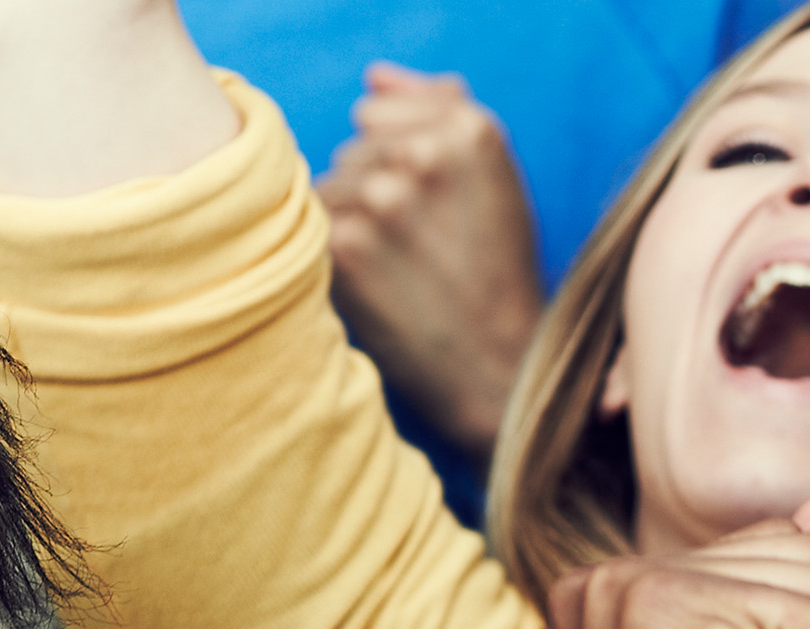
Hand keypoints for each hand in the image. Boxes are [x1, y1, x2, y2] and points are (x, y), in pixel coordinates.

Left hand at [318, 62, 542, 456]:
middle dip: (372, 190)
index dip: (393, 158)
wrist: (498, 368)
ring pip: (328, 185)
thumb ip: (442, 115)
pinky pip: (311, 223)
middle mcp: (427, 153)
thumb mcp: (495, 183)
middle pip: (349, 148)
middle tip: (420, 246)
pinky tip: (375, 284)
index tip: (430, 203)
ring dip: (350, 222)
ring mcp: (384, 196)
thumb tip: (375, 79)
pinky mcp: (346, 241)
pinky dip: (333, 254)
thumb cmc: (496, 275)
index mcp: (472, 129)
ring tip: (400, 268)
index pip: (377, 108)